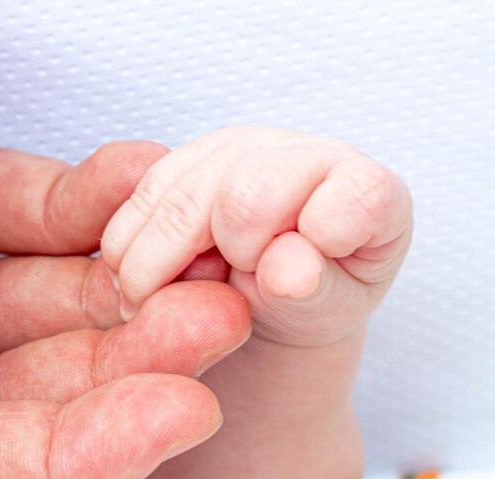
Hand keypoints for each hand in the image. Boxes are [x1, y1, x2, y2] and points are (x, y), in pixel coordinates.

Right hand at [101, 126, 412, 346]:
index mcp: (365, 190)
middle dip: (228, 256)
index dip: (319, 240)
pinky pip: (141, 195)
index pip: (358, 195)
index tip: (294, 281)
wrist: (265, 302)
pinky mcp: (184, 159)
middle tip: (225, 299)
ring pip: (179, 194)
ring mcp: (239, 148)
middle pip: (247, 191)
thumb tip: (285, 267)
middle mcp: (301, 152)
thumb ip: (316, 292)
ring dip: (159, 264)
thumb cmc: (308, 304)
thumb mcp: (326, 314)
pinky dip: (129, 250)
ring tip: (165, 305)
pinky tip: (139, 284)